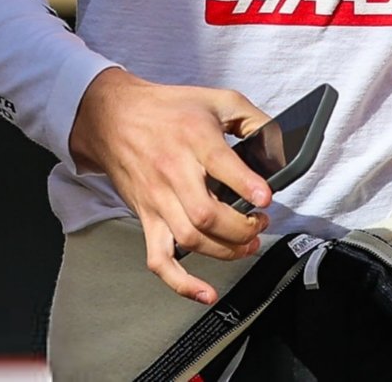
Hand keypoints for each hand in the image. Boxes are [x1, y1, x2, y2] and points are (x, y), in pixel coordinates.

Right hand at [68, 67, 273, 302]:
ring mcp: (158, 199)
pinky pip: (160, 259)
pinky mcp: (146, 218)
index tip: (266, 198)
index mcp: (194, 138)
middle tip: (259, 223)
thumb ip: (251, 118)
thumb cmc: (168, 109)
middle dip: (242, 228)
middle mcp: (174, 171)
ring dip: (225, 251)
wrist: (114, 117)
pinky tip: (205, 292)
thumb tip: (277, 141)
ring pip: (191, 240)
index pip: (223, 167)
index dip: (248, 187)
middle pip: (207, 215)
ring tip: (246, 245)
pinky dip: (182, 283)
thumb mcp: (217, 99)